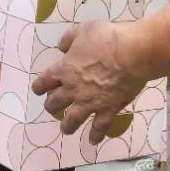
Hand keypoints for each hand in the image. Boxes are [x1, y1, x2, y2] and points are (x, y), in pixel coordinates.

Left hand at [32, 21, 147, 142]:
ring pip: (72, 120)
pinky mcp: (107, 110)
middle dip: (51, 106)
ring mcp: (90, 102)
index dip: (39, 87)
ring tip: (66, 130)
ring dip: (67, 126)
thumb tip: (61, 47)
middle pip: (55, 103)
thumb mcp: (84, 29)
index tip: (38, 90)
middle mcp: (73, 89)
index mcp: (64, 70)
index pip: (44, 81)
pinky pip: (99, 127)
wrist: (131, 55)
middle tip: (52, 108)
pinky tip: (93, 141)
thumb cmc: (106, 39)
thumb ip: (69, 38)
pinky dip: (95, 135)